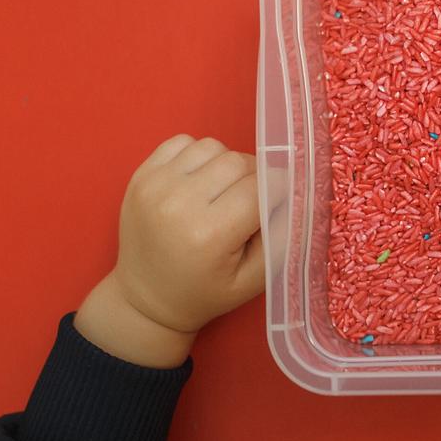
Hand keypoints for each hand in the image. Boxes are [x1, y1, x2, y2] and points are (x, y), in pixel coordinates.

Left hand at [77, 135, 275, 367]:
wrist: (145, 298)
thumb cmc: (205, 293)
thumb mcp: (254, 279)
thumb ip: (281, 237)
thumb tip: (299, 195)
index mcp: (209, 235)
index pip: (261, 188)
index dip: (279, 189)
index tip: (282, 199)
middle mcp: (178, 204)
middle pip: (238, 162)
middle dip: (255, 177)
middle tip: (253, 200)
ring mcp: (155, 185)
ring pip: (213, 147)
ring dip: (226, 164)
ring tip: (223, 191)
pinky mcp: (141, 175)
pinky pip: (182, 142)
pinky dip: (198, 156)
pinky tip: (198, 182)